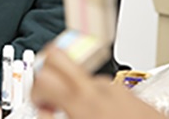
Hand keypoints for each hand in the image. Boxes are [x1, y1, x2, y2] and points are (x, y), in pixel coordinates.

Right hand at [30, 45, 164, 118]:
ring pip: (84, 74)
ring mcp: (118, 89)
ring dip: (76, 88)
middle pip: (57, 55)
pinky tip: (104, 115)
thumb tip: (45, 110)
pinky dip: (99, 96)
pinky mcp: (134, 94)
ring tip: (81, 110)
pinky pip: (107, 86)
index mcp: (83, 101)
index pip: (42, 76)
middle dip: (46, 68)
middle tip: (48, 90)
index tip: (39, 103)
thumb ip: (57, 115)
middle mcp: (100, 89)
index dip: (33, 89)